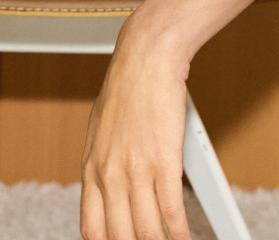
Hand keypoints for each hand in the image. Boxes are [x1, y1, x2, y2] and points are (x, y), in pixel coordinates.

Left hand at [81, 22, 193, 239]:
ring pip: (147, 232)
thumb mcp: (99, 131)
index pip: (92, 229)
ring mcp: (136, 171)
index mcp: (91, 169)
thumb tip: (109, 190)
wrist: (146, 57)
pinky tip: (187, 238)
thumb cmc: (126, 87)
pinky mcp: (165, 163)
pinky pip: (172, 213)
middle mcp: (109, 175)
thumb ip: (102, 164)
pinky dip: (181, 233)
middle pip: (120, 237)